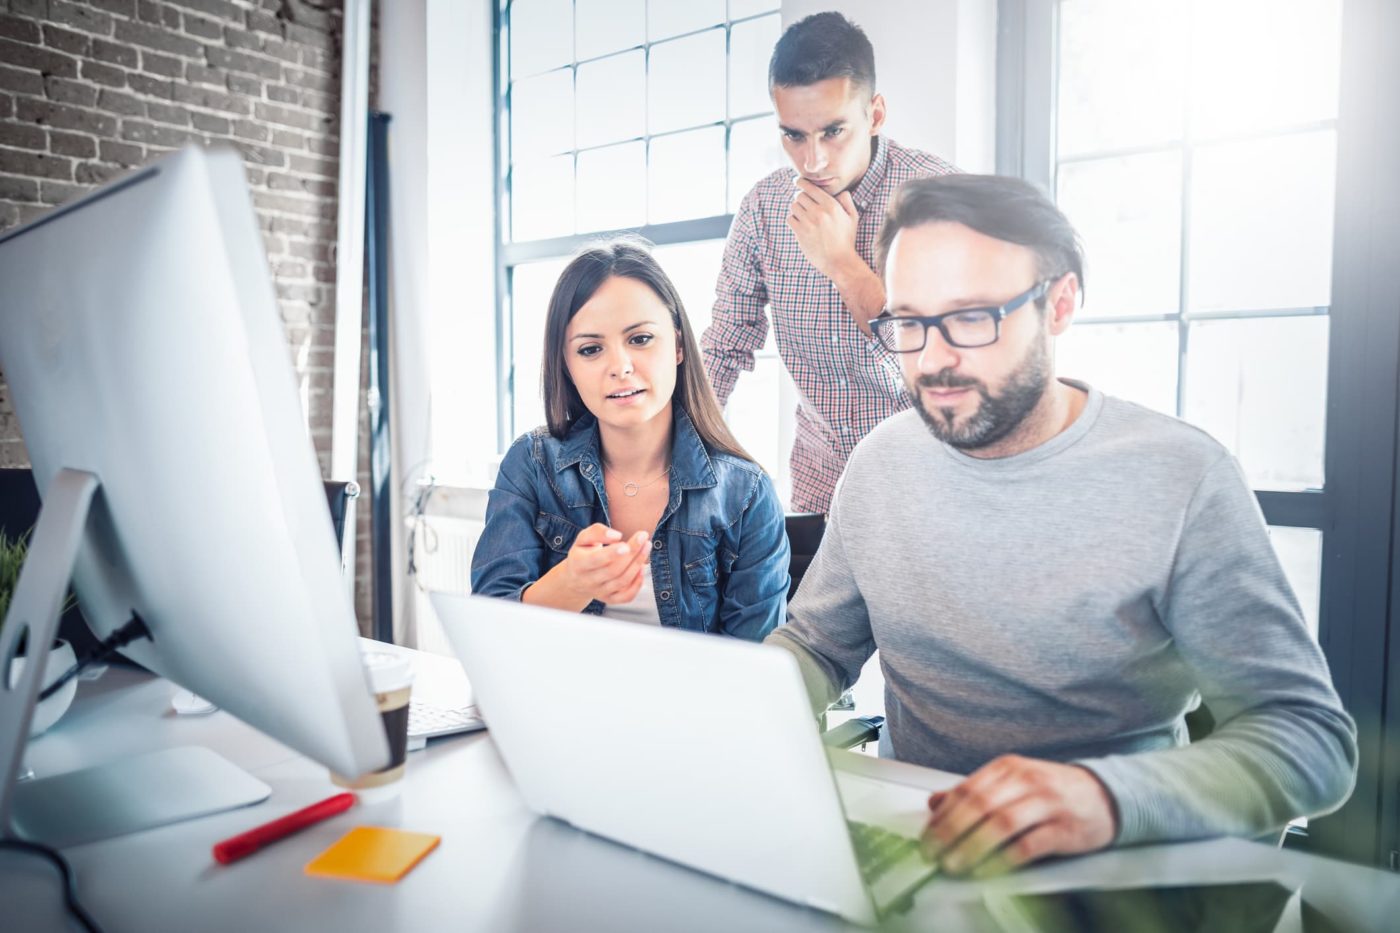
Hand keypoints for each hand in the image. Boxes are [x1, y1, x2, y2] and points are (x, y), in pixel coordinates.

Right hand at [562, 523, 650, 604]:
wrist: (576, 578)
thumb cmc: (583, 553)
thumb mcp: (583, 538)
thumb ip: (597, 532)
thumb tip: (617, 536)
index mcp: (579, 564)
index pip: (596, 560)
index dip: (611, 554)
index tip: (625, 544)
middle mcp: (588, 581)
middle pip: (613, 570)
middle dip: (632, 553)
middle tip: (643, 537)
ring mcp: (599, 592)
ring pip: (622, 581)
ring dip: (638, 563)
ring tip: (646, 546)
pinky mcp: (610, 599)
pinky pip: (627, 596)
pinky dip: (637, 584)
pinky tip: (642, 567)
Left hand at [786, 177, 860, 280]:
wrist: (839, 261)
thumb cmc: (846, 239)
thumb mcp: (853, 218)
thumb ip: (847, 201)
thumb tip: (841, 191)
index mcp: (831, 205)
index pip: (810, 187)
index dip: (801, 182)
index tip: (798, 181)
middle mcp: (819, 212)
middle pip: (800, 196)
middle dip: (800, 198)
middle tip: (803, 203)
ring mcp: (808, 222)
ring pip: (793, 206)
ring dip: (796, 209)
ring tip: (803, 215)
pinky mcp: (800, 233)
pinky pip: (790, 219)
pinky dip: (793, 220)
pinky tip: (800, 225)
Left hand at [921, 755, 1117, 876]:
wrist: (1104, 795)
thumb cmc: (1051, 791)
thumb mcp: (1012, 782)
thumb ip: (974, 791)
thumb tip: (934, 803)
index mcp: (1009, 768)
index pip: (967, 790)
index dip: (943, 815)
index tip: (926, 837)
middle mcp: (1026, 781)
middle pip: (980, 805)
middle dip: (951, 832)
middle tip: (933, 853)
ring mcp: (1047, 803)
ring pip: (1002, 823)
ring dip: (972, 846)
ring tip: (953, 864)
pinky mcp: (1064, 828)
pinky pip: (1029, 844)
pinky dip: (1004, 858)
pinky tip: (987, 869)